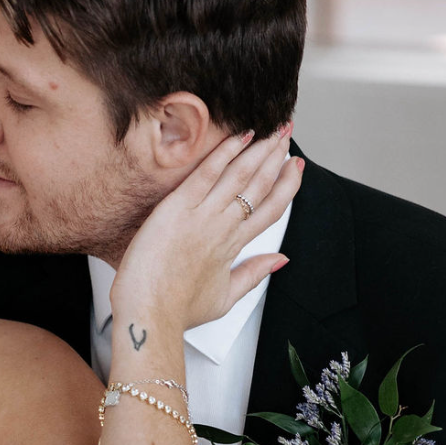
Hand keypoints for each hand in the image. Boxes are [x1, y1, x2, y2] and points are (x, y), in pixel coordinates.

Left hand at [111, 128, 302, 339]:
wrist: (150, 316)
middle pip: (260, 185)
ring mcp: (202, 216)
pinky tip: (241, 135)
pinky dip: (225, 152)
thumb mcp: (224, 298)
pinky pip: (207, 173)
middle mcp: (223, 228)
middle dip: (277, 156)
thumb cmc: (177, 310)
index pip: (271, 209)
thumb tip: (279, 260)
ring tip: (272, 129)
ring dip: (259, 148)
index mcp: (234, 247)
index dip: (287, 185)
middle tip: (287, 134)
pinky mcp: (177, 208)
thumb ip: (254, 275)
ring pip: (240, 175)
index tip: (296, 166)